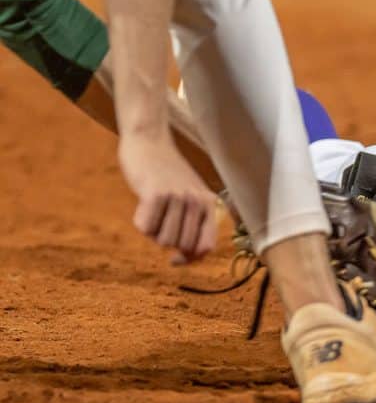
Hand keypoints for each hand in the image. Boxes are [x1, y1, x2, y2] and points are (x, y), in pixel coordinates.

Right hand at [118, 132, 218, 262]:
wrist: (149, 142)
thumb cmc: (167, 174)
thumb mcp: (189, 196)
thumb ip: (193, 223)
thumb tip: (184, 258)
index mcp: (209, 204)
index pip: (206, 247)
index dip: (190, 259)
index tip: (174, 260)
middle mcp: (197, 201)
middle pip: (181, 246)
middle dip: (166, 242)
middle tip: (159, 222)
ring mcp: (178, 197)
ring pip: (163, 241)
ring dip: (153, 232)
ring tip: (152, 211)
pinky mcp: (156, 194)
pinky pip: (145, 228)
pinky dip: (140, 221)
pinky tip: (142, 204)